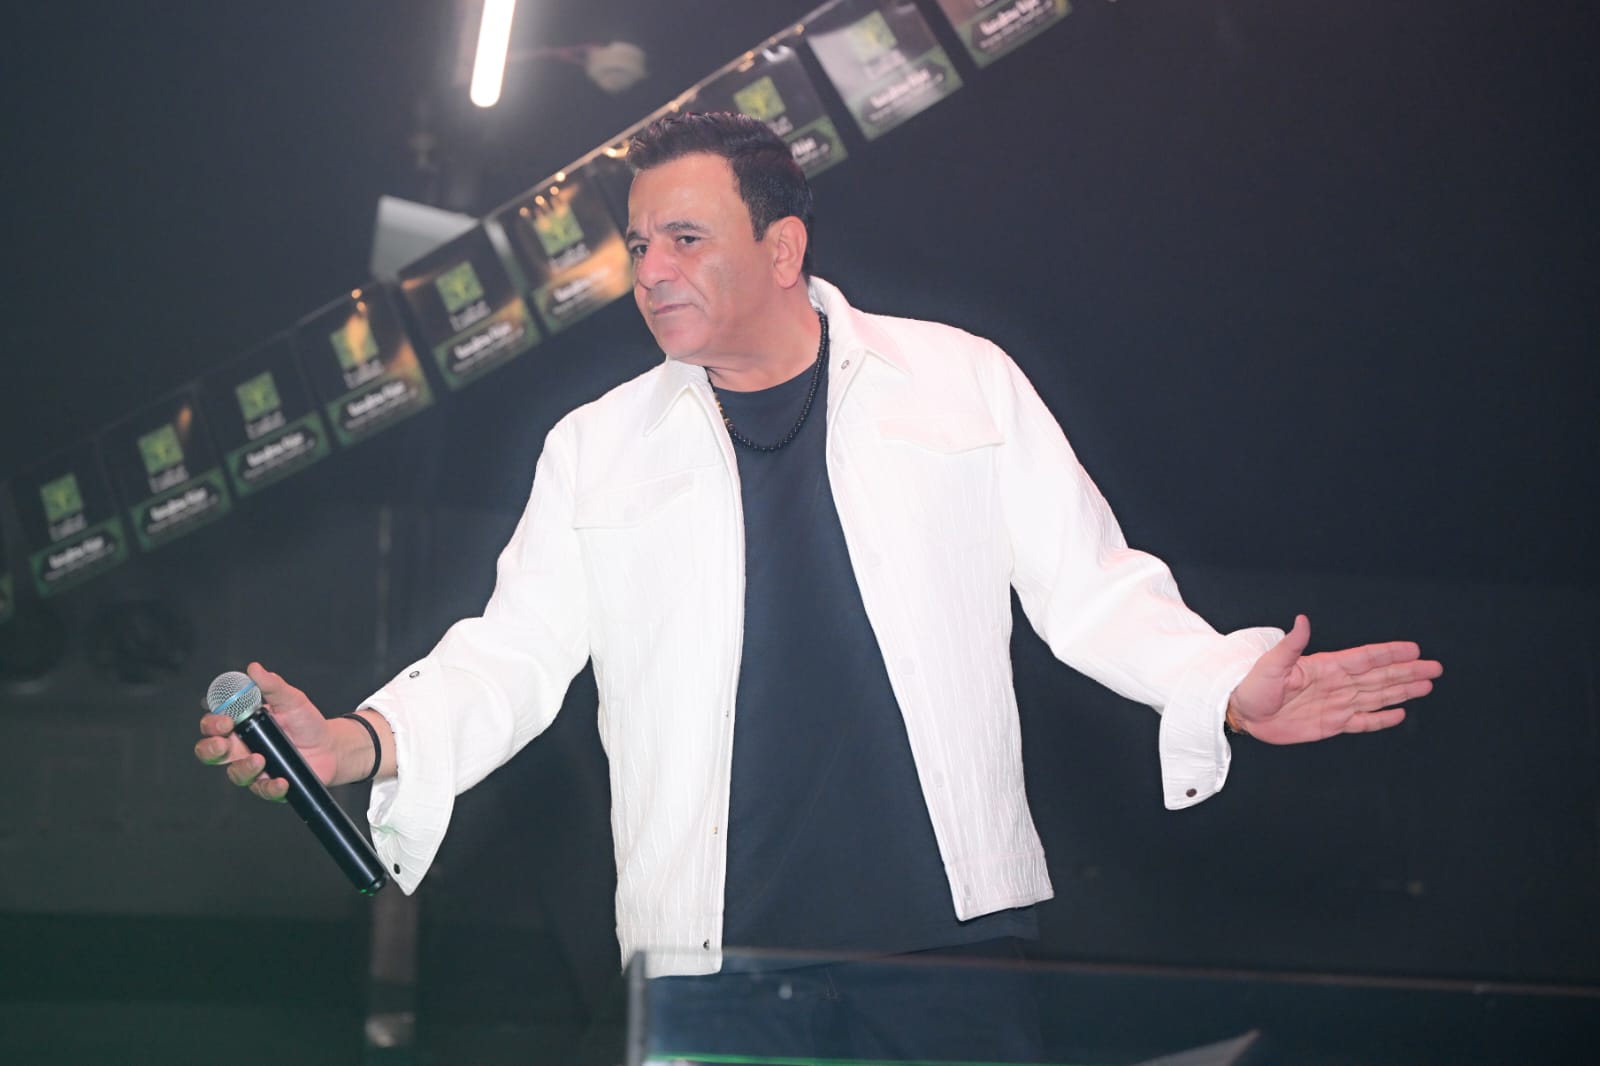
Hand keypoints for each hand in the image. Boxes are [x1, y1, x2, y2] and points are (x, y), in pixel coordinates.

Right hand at [194, 662, 336, 800]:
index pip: (213, 725)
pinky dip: (270, 787)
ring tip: (260, 760)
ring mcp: (253, 768)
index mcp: (241, 725)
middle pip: (210, 752)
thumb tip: (254, 668)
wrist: (331, 746)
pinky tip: (281, 781)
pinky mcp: (269, 784)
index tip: (225, 720)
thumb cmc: (306, 722)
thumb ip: (272, 686)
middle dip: (210, 748)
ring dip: (243, 768)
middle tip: (224, 743)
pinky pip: (263, 790)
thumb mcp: (292, 700)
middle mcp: (241, 747)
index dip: (212, 723)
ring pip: (234, 773)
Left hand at [1228, 615, 1441, 744]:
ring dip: (1402, 691)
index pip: (1365, 658)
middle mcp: (1337, 684)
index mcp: (1325, 667)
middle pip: (1380, 677)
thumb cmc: (1253, 684)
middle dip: (1408, 672)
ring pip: (1377, 696)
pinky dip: (1381, 719)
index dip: (1389, 653)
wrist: (1242, 712)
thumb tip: (1303, 620)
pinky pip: (1362, 722)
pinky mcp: (1331, 724)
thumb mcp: (1271, 663)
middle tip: (1435, 668)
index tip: (1414, 649)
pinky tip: (1399, 713)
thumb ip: (1291, 644)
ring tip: (1426, 685)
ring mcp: (1336, 704)